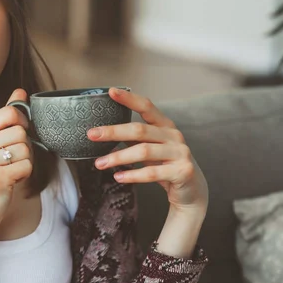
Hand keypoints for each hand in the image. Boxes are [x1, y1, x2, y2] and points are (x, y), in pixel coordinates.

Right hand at [0, 89, 32, 220]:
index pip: (10, 112)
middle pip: (21, 131)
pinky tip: (10, 180)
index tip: (15, 137)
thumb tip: (20, 91)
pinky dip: (24, 174)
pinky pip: (27, 165)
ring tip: (8, 170)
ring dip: (24, 161)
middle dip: (22, 146)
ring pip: (26, 148)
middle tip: (8, 160)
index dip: (21, 123)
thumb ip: (5, 117)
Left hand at [87, 88, 208, 212]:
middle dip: (113, 132)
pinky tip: (118, 177)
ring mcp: (180, 153)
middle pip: (140, 130)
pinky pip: (152, 172)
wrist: (191, 190)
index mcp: (165, 125)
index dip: (129, 99)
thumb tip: (103, 132)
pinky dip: (133, 175)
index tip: (111, 92)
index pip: (147, 106)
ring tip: (99, 164)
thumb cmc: (165, 165)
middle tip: (91, 135)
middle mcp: (174, 136)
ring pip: (144, 151)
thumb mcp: (150, 148)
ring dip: (118, 157)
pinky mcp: (182, 171)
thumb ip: (134, 138)